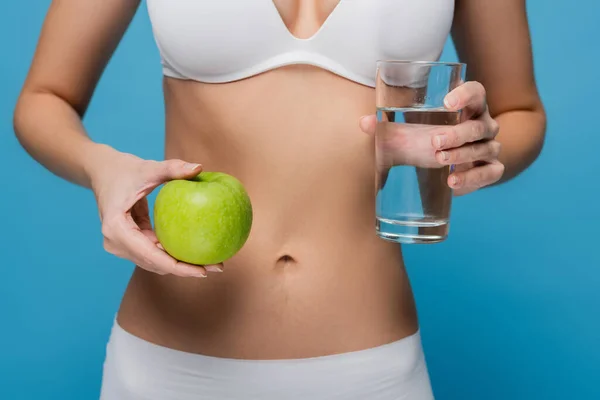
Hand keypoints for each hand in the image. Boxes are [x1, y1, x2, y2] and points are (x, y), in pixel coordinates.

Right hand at [88, 147, 222, 277]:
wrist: (102, 171)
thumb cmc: (124, 169)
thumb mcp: (148, 168)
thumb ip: (173, 168)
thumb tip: (199, 167)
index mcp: (117, 229)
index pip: (151, 256)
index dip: (178, 267)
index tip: (203, 271)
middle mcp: (116, 242)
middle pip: (155, 263)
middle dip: (185, 268)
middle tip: (217, 266)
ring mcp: (120, 245)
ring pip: (155, 262)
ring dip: (181, 264)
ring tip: (212, 263)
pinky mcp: (128, 243)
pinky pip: (154, 252)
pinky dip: (173, 253)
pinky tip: (197, 252)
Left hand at [360, 81, 504, 195]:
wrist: (441, 165)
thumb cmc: (424, 140)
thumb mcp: (405, 134)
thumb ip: (385, 128)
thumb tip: (363, 123)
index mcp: (467, 107)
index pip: (476, 92)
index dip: (466, 94)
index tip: (447, 103)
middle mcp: (483, 124)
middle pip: (478, 125)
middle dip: (457, 133)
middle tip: (434, 142)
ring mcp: (489, 147)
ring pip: (485, 148)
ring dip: (463, 155)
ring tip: (439, 161)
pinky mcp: (490, 169)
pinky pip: (491, 173)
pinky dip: (474, 178)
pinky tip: (453, 182)